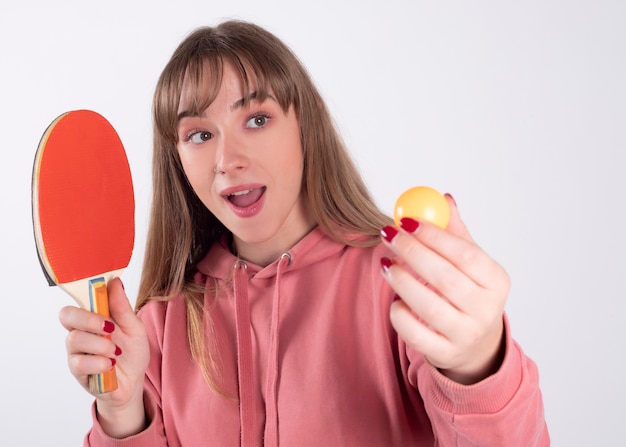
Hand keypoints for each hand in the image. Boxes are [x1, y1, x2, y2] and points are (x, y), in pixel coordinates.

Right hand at [59, 277, 149, 436]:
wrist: (133, 382)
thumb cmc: (132, 352)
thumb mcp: (134, 327)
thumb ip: (122, 307)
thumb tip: (115, 281)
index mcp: (93, 317)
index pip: (78, 299)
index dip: (85, 294)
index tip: (102, 295)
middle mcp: (80, 331)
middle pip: (66, 315)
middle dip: (89, 319)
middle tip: (109, 327)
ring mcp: (76, 351)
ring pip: (74, 339)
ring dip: (100, 344)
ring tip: (115, 351)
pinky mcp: (76, 371)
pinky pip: (79, 362)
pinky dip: (99, 362)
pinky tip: (110, 365)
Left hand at [380, 194, 507, 383]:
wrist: (474, 343)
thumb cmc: (467, 292)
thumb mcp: (469, 263)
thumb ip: (455, 233)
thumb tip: (444, 199)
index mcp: (497, 281)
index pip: (465, 254)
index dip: (434, 236)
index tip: (406, 220)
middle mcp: (486, 310)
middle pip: (445, 278)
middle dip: (412, 252)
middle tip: (388, 234)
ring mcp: (466, 335)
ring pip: (427, 306)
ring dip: (401, 280)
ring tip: (386, 263)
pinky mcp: (444, 353)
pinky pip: (414, 333)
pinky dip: (399, 313)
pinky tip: (395, 298)